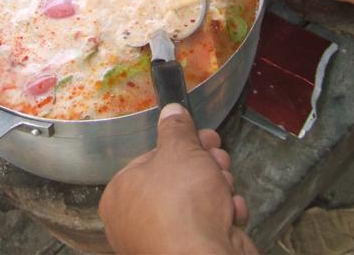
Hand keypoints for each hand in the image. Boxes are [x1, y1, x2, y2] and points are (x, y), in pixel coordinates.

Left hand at [98, 103, 257, 254]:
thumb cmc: (181, 208)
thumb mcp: (180, 152)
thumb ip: (176, 130)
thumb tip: (172, 112)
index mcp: (121, 194)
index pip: (152, 159)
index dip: (182, 146)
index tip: (202, 137)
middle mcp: (136, 221)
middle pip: (176, 180)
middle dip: (205, 166)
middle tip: (218, 156)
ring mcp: (164, 240)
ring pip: (196, 202)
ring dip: (218, 189)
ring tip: (225, 185)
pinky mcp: (191, 252)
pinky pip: (209, 226)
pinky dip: (224, 216)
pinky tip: (232, 212)